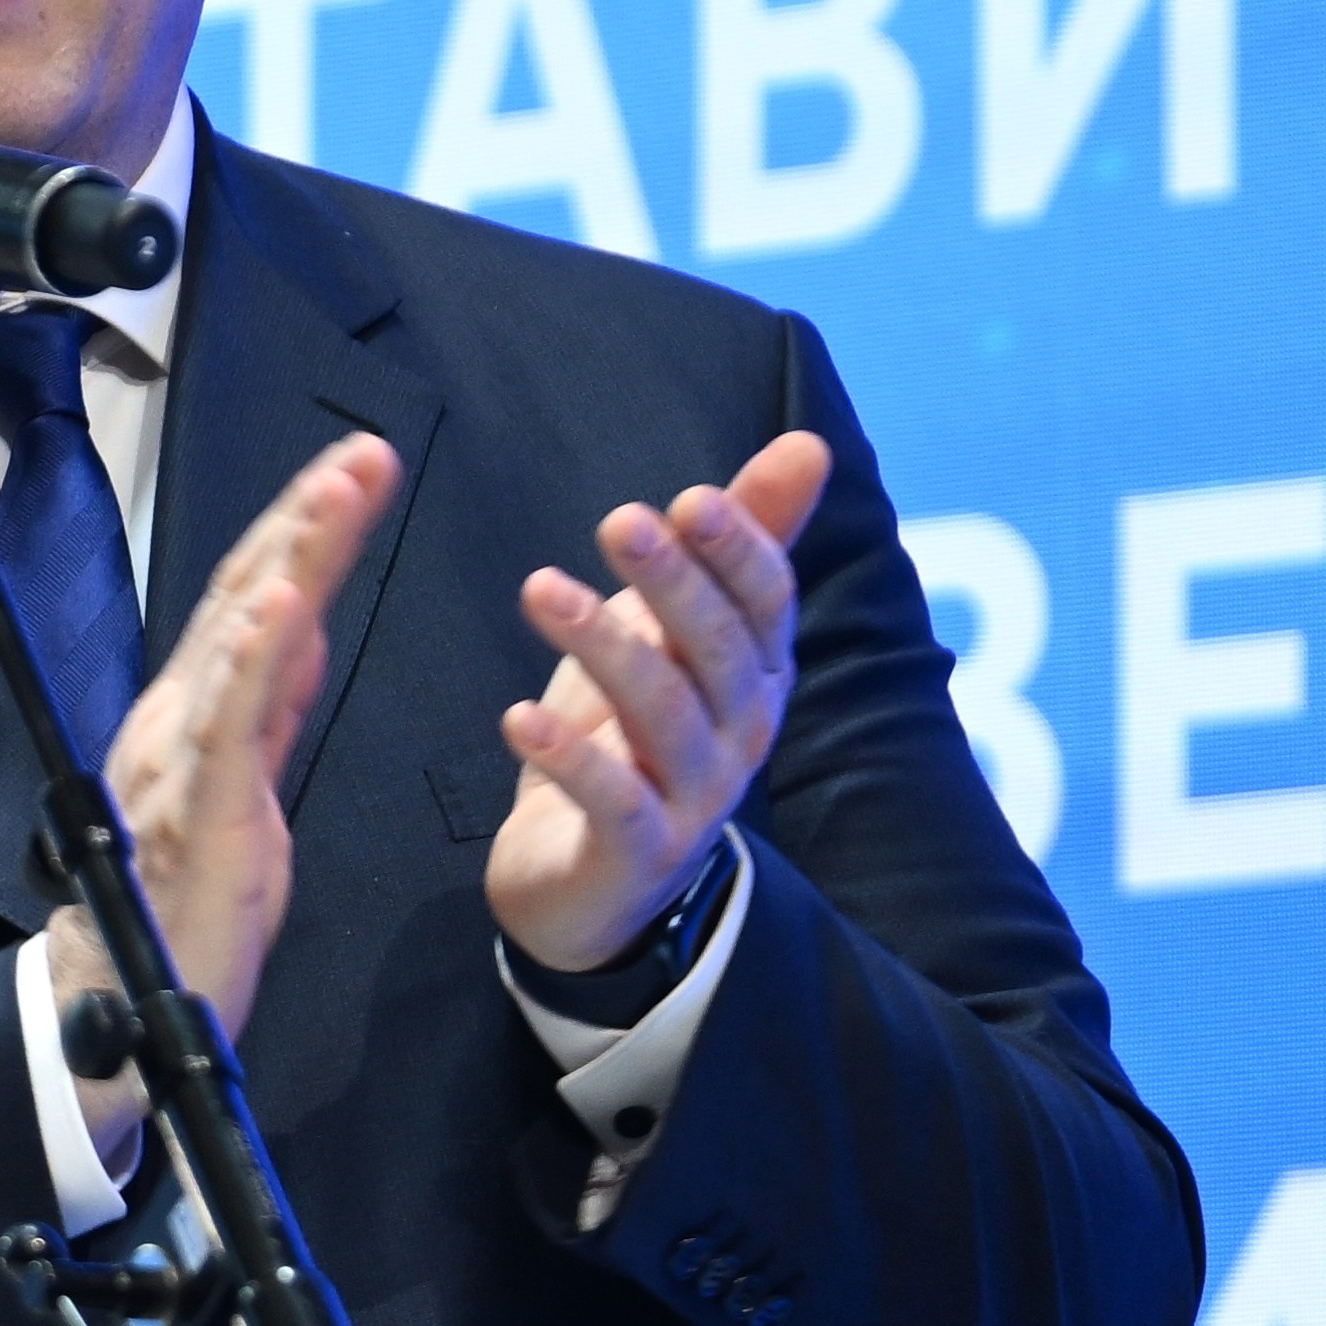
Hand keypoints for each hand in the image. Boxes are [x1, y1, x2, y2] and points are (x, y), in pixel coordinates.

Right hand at [53, 432, 402, 1163]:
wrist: (128, 1008)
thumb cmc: (188, 906)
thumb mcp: (249, 786)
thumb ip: (270, 706)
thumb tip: (300, 621)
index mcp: (192, 715)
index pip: (248, 599)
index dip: (299, 527)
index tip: (354, 464)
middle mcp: (172, 721)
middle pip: (241, 598)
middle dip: (304, 519)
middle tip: (362, 454)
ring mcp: (176, 763)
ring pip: (235, 642)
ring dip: (287, 560)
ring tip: (333, 494)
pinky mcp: (194, 814)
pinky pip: (226, 725)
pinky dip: (250, 657)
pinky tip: (277, 603)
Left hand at [487, 432, 832, 971]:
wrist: (595, 880)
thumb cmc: (637, 734)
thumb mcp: (680, 631)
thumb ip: (741, 541)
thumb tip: (807, 444)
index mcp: (755, 673)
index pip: (766, 603)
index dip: (736, 551)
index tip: (687, 498)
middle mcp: (740, 732)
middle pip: (717, 651)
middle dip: (674, 584)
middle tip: (620, 521)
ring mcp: (693, 798)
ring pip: (663, 716)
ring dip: (605, 648)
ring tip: (542, 589)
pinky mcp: (636, 851)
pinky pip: (611, 802)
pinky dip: (568, 757)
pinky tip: (518, 716)